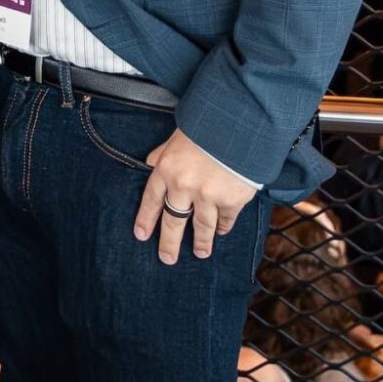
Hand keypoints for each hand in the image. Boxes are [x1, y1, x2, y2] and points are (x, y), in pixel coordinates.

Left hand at [132, 128, 259, 263]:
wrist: (240, 122)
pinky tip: (222, 231)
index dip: (146, 219)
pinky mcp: (231, 201)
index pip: (151, 200)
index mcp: (167, 169)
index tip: (142, 235)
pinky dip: (223, 227)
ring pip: (201, 227)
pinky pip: (225, 219)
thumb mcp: (177, 135)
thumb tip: (151, 161)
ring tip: (200, 253)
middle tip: (167, 259)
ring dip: (200, 242)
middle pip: (173, 222)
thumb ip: (164, 152)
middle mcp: (183, 187)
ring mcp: (207, 196)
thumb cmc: (207, 125)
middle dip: (168, 243)